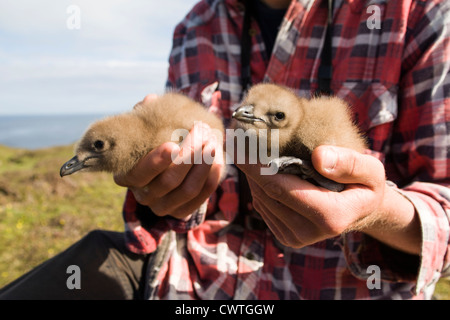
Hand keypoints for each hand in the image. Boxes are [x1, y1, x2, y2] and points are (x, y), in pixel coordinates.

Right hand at [114, 94, 223, 219]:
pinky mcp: (182, 212)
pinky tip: (218, 158)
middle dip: (188, 156)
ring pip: (187, 190)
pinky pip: (201, 197)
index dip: (156, 161)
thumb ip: (147, 115)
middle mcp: (143, 196)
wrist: (168, 166)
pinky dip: (212, 177)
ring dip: (203, 165)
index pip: (139, 174)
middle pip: (169, 181)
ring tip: (212, 142)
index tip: (173, 144)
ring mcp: (163, 207)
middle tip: (202, 131)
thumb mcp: (148, 129)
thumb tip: (150, 100)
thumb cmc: (155, 141)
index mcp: (127, 177)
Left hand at [237, 145, 419, 253]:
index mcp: (330, 216)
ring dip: (251, 175)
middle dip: (249, 165)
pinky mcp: (286, 236)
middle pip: (266, 193)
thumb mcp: (371, 170)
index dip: (255, 166)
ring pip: (261, 199)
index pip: (280, 188)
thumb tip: (319, 157)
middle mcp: (308, 232)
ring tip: (245, 149)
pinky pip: (263, 206)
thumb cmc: (365, 185)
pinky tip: (259, 168)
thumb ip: (350, 163)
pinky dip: (258, 186)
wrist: (361, 211)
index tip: (239, 143)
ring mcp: (295, 237)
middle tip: (237, 138)